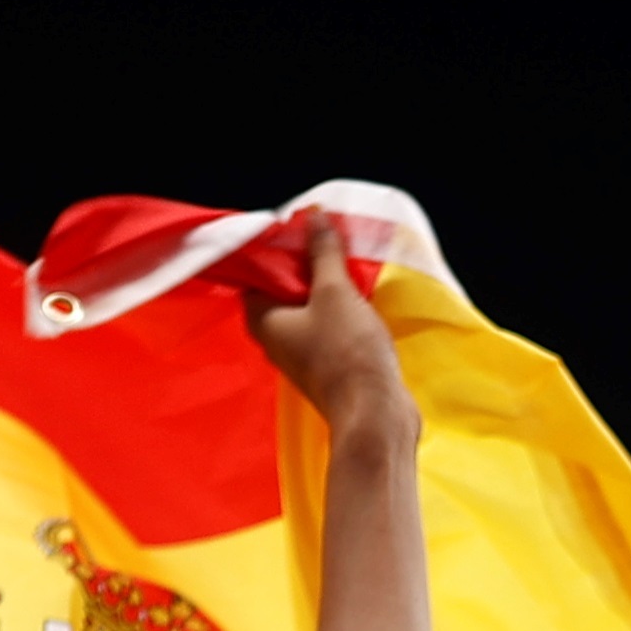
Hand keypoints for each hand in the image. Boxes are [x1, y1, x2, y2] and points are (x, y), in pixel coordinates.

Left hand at [244, 221, 411, 431]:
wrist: (374, 414)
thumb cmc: (346, 351)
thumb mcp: (335, 291)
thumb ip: (322, 252)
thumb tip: (312, 216)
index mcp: (261, 318)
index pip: (256, 271)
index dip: (277, 247)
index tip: (301, 227)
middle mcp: (273, 337)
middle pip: (283, 288)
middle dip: (306, 263)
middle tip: (329, 240)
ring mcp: (299, 353)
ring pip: (307, 307)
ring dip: (326, 286)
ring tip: (348, 263)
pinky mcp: (325, 365)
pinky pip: (326, 326)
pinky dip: (339, 309)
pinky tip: (358, 295)